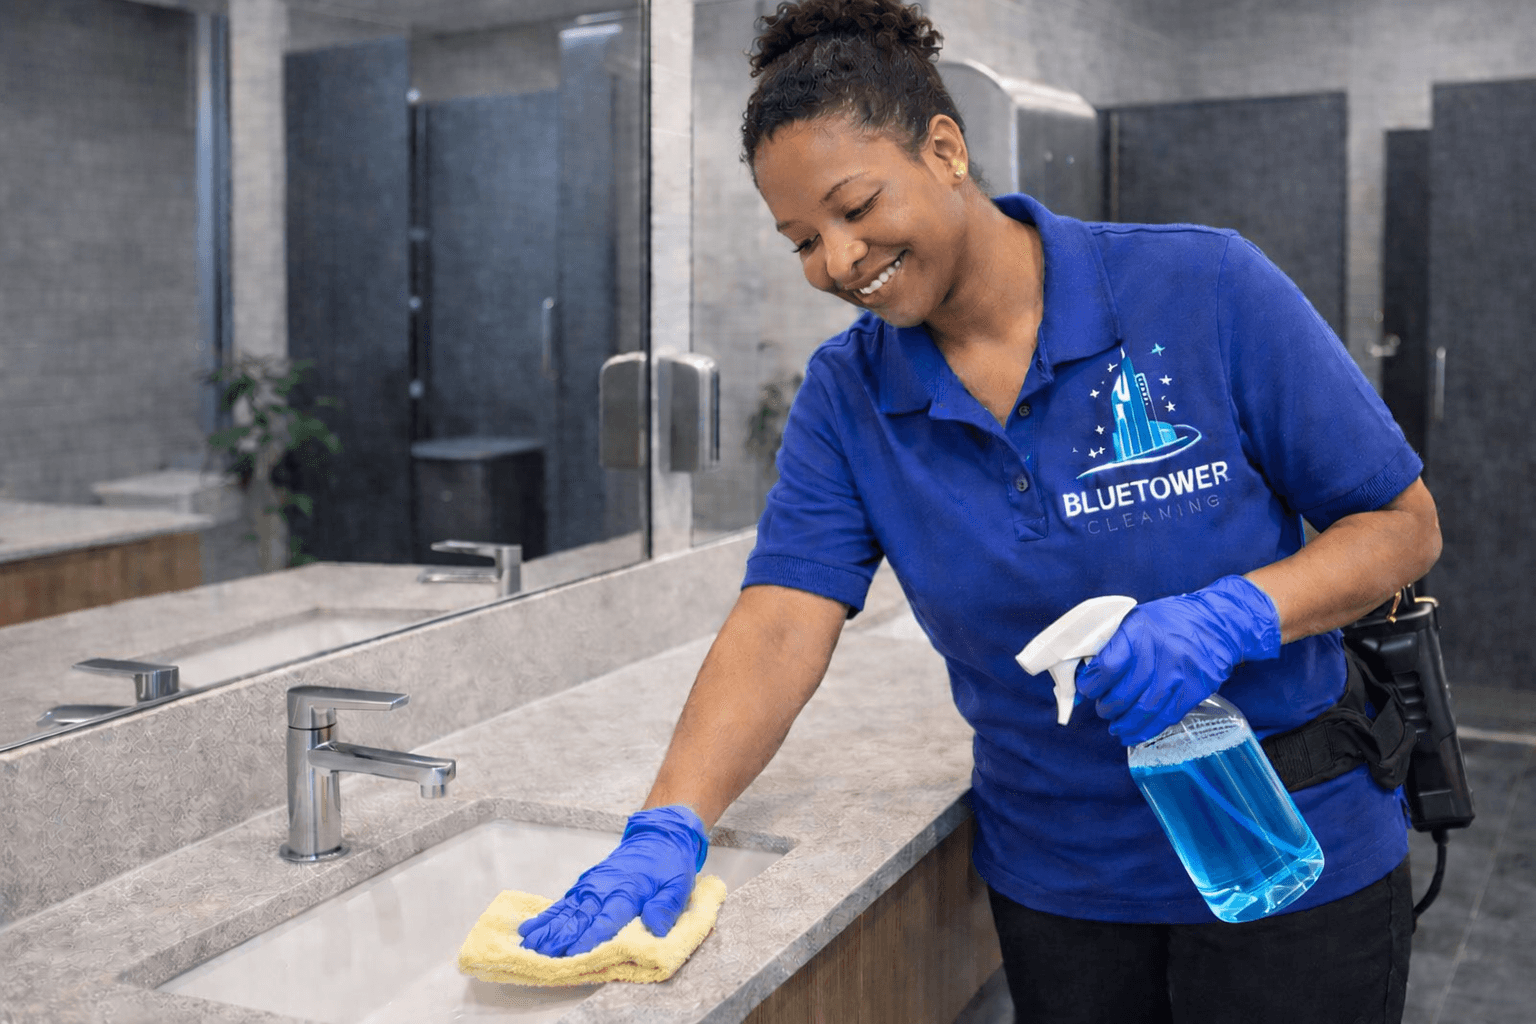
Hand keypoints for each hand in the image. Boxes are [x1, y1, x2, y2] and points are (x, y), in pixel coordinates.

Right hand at [517, 805, 708, 956]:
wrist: (659, 836)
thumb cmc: (670, 865)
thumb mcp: (679, 886)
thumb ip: (666, 907)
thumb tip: (656, 928)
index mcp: (629, 893)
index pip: (606, 921)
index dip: (589, 939)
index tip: (573, 954)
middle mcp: (605, 889)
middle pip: (579, 918)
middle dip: (559, 938)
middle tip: (540, 955)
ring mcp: (592, 886)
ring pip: (566, 911)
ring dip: (547, 929)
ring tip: (527, 945)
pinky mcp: (586, 885)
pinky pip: (564, 902)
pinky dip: (546, 916)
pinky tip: (530, 929)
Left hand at [1075, 575, 1280, 744]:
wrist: (1218, 623)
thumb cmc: (1170, 621)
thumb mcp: (1137, 620)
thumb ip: (1113, 646)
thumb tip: (1085, 676)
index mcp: (1139, 631)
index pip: (1108, 666)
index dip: (1092, 684)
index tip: (1087, 689)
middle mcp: (1159, 653)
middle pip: (1124, 694)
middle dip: (1107, 708)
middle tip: (1104, 710)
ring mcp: (1179, 674)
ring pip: (1144, 711)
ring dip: (1125, 724)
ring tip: (1116, 726)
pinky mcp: (1194, 691)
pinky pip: (1166, 717)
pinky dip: (1147, 729)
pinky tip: (1135, 733)